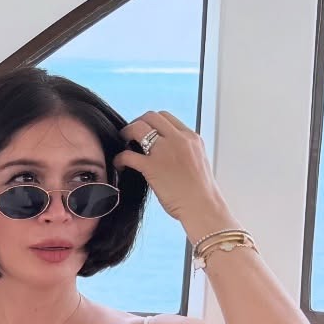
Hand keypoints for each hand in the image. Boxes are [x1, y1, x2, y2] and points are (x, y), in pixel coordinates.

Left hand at [116, 111, 228, 233]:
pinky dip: (119, 158)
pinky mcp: (152, 166)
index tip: (144, 131)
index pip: (167, 117)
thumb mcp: (197, 161)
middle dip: (137, 122)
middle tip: (130, 135)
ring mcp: (165, 151)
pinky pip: (128, 154)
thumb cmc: (200, 191)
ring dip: (126, 133)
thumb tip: (167, 153)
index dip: (151, 122)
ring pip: (138, 127)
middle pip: (151, 116)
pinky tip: (120, 165)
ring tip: (123, 144)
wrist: (203, 207)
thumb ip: (184, 151)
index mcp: (192, 138)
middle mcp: (179, 140)